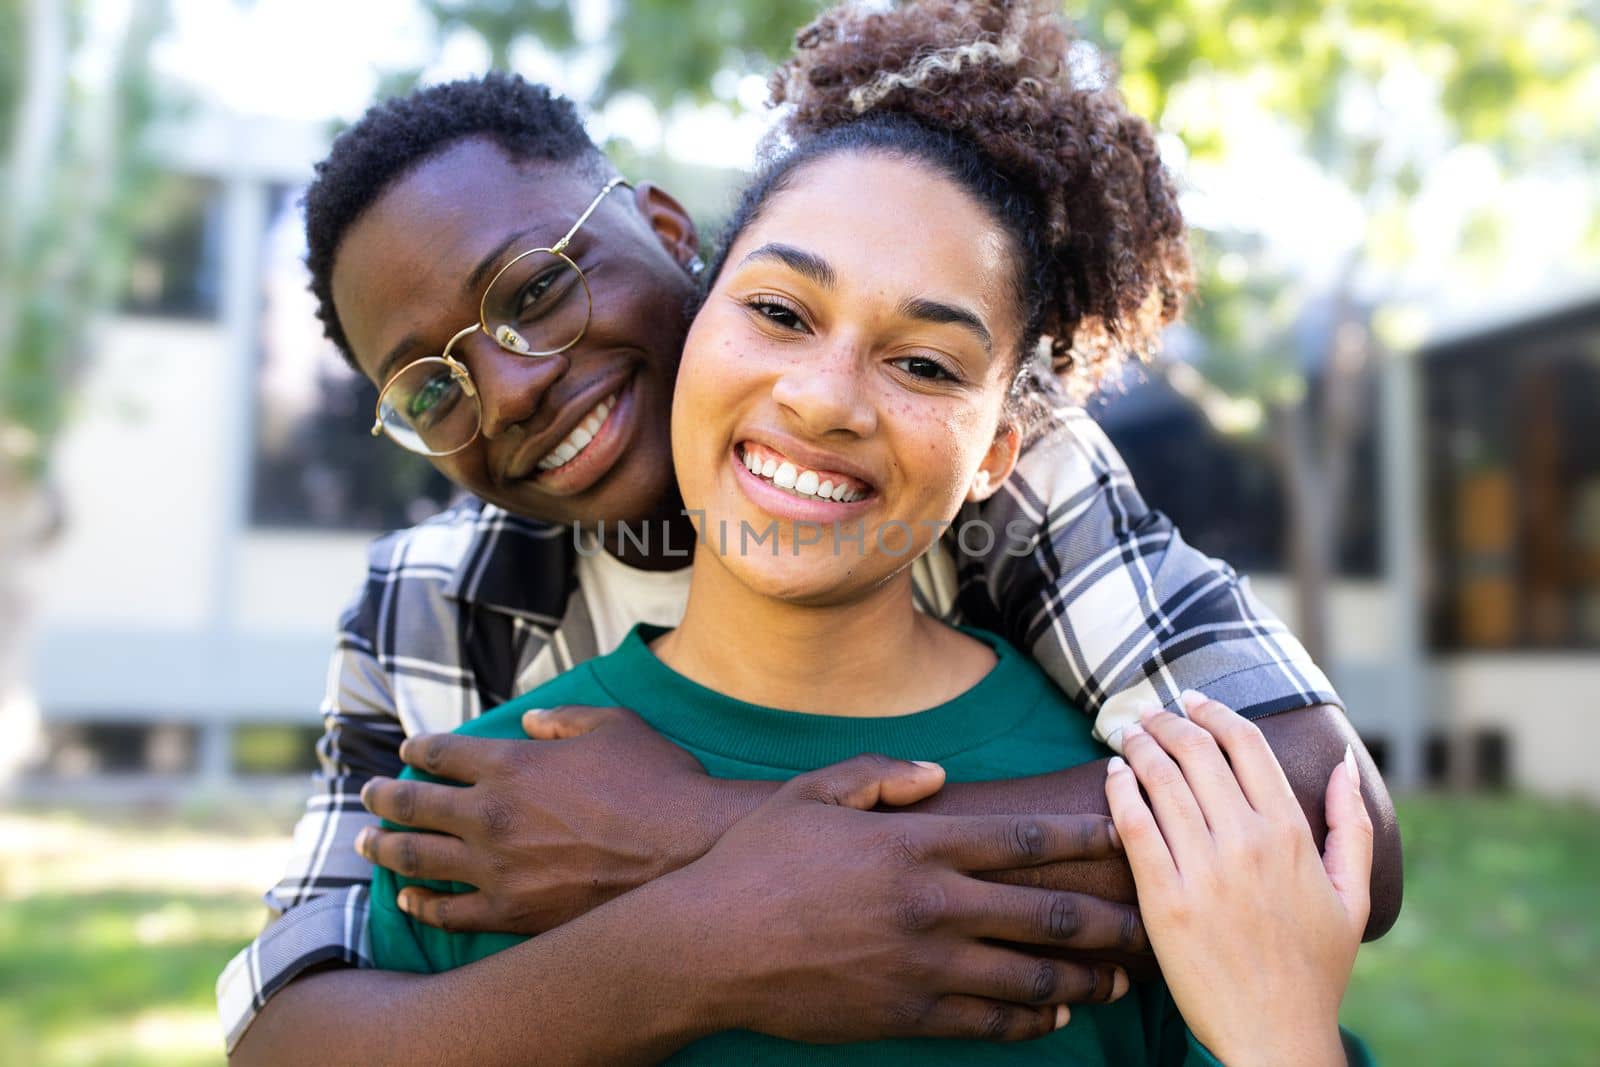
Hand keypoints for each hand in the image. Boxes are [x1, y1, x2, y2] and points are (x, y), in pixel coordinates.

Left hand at [358, 705, 724, 933]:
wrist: (686, 851)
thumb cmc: (657, 781)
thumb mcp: (614, 724)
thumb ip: (565, 718)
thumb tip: (533, 719)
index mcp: (511, 763)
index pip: (443, 753)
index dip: (419, 750)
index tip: (407, 751)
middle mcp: (491, 814)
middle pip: (415, 804)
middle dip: (384, 797)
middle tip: (368, 795)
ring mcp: (496, 867)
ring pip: (418, 858)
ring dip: (385, 849)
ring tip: (366, 844)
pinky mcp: (512, 912)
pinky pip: (449, 912)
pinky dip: (422, 905)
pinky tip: (408, 899)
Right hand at [665, 753, 1143, 1043]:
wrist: (707, 947)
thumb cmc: (756, 862)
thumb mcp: (813, 792)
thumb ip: (880, 772)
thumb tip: (937, 774)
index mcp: (917, 844)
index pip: (1026, 839)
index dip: (1086, 836)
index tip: (1129, 828)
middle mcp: (933, 905)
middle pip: (1049, 913)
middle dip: (1112, 918)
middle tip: (1156, 920)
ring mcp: (923, 966)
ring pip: (1031, 976)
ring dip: (1086, 978)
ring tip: (1124, 978)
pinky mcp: (906, 1015)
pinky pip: (988, 1022)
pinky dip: (1031, 1019)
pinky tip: (1055, 1014)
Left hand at [1104, 692, 1371, 1066]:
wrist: (1277, 1037)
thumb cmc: (1316, 970)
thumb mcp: (1353, 897)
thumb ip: (1352, 825)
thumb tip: (1343, 762)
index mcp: (1290, 834)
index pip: (1246, 746)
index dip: (1214, 713)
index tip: (1191, 701)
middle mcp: (1246, 843)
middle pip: (1196, 753)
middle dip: (1167, 722)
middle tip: (1148, 714)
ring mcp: (1204, 871)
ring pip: (1161, 781)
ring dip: (1139, 746)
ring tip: (1126, 733)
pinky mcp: (1165, 901)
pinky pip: (1134, 826)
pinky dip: (1120, 790)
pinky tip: (1113, 774)